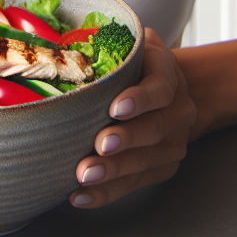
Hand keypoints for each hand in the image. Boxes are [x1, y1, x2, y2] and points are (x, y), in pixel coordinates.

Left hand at [70, 28, 196, 207]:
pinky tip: (81, 195)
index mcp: (168, 72)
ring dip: (113, 171)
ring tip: (84, 174)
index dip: (140, 98)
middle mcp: (178, 109)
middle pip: (155, 128)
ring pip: (145, 160)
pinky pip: (137, 183)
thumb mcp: (131, 41)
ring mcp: (174, 141)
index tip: (116, 107)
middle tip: (98, 145)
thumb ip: (106, 40)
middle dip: (125, 140)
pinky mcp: (164, 165)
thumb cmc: (138, 61)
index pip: (160, 88)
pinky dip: (108, 192)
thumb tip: (57, 43)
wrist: (172, 88)